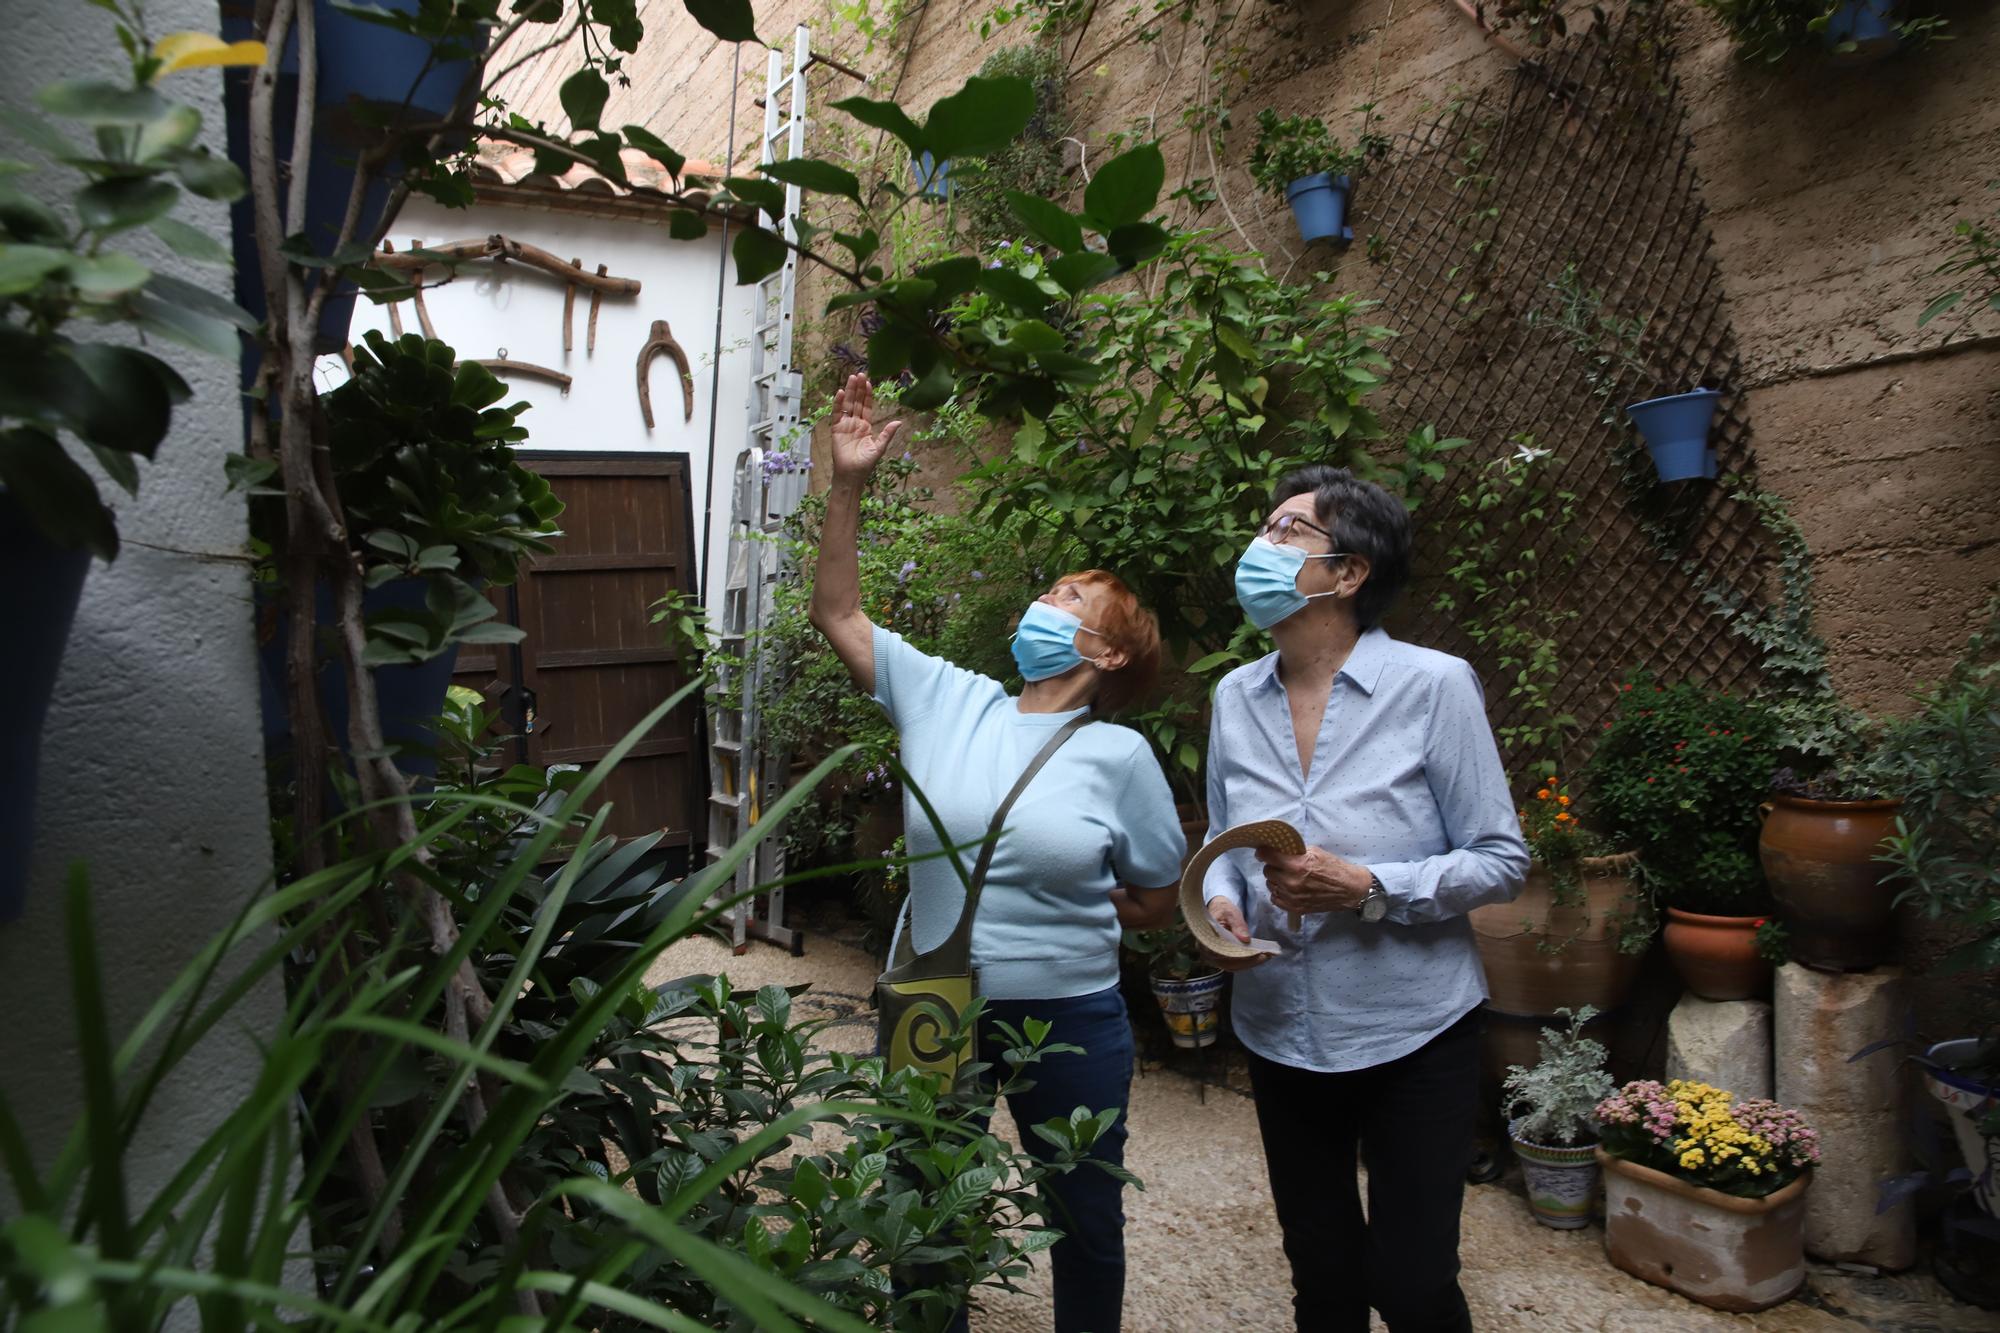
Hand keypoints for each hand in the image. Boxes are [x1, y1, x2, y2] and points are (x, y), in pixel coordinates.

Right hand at [830, 373, 902, 483]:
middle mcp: (855, 423)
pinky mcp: (836, 429)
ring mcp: (845, 425)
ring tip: (852, 377)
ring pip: (848, 404)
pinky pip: (837, 414)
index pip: (867, 407)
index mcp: (866, 427)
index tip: (869, 382)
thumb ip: (888, 434)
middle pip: (857, 402)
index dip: (868, 394)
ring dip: (850, 391)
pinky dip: (838, 403)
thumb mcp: (879, 447)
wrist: (851, 475)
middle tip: (860, 373)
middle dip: (859, 388)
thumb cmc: (865, 464)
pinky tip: (842, 392)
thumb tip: (899, 421)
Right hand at [1200, 896, 1269, 971]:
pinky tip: (1259, 958)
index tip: (1255, 953)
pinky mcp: (1221, 959)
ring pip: (1232, 966)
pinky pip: (1234, 965)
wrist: (1218, 912)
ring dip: (1249, 963)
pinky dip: (1247, 962)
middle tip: (1265, 956)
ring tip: (1265, 957)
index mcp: (1205, 939)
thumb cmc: (1223, 911)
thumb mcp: (1230, 913)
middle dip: (1248, 960)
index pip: (1222, 952)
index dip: (1238, 955)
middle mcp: (1207, 952)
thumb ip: (1237, 925)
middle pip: (1228, 962)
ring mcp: (1213, 958)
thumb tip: (1245, 939)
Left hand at [1256, 845, 1370, 915]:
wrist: (1348, 889)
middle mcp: (1291, 882)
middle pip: (1267, 871)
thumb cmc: (1333, 868)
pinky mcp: (1294, 907)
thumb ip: (1294, 851)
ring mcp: (1292, 897)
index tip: (1263, 852)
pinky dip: (1279, 892)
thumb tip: (1278, 848)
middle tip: (1282, 864)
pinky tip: (1288, 888)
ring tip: (1287, 876)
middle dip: (1273, 865)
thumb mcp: (1315, 852)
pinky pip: (1275, 898)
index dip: (1263, 852)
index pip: (1267, 856)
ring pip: (1270, 884)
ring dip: (1276, 879)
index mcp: (1297, 865)